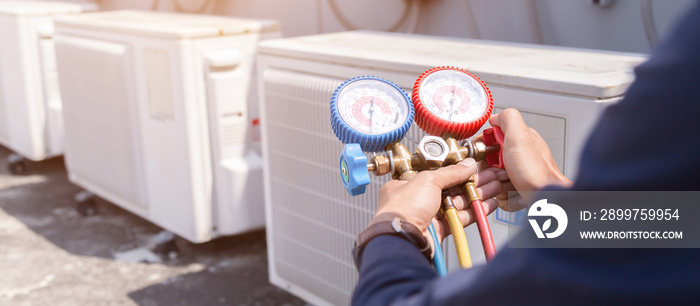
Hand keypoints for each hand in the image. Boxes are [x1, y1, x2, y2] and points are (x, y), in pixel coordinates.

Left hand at [369, 159, 508, 251]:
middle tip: (492, 177)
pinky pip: (460, 218)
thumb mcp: (428, 180)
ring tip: (496, 188)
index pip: (437, 174)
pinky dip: (474, 212)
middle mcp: (417, 200)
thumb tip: (467, 165)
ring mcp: (428, 216)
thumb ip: (451, 172)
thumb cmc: (402, 209)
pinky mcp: (439, 230)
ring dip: (478, 195)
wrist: (401, 238)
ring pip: (458, 203)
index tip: (474, 168)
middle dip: (474, 183)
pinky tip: (488, 205)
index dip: (457, 170)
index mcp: (408, 184)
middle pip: (451, 188)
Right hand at [488, 108, 571, 204]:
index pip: (490, 141)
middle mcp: (519, 156)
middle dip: (491, 171)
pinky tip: (516, 194)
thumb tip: (495, 117)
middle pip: (489, 164)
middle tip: (502, 172)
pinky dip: (506, 198)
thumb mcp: (519, 136)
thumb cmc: (537, 171)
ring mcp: (519, 174)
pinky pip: (502, 196)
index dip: (485, 149)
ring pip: (494, 181)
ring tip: (511, 185)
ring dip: (498, 186)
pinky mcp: (519, 191)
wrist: (548, 197)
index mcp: (519, 140)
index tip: (488, 155)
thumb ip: (508, 119)